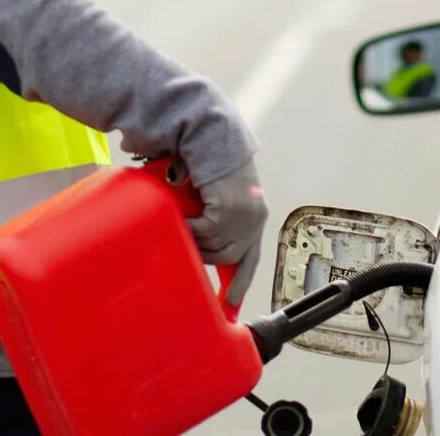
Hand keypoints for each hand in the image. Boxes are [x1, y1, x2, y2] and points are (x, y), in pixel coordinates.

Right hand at [186, 158, 267, 307]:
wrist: (209, 135)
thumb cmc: (208, 162)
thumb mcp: (217, 196)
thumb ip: (215, 218)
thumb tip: (198, 243)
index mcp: (255, 216)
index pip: (250, 257)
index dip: (240, 281)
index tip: (230, 303)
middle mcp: (255, 218)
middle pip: (228, 257)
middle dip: (206, 254)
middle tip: (189, 244)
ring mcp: (244, 217)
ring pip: (213, 247)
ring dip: (196, 237)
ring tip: (184, 221)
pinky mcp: (228, 212)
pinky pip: (203, 233)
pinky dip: (191, 226)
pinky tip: (185, 214)